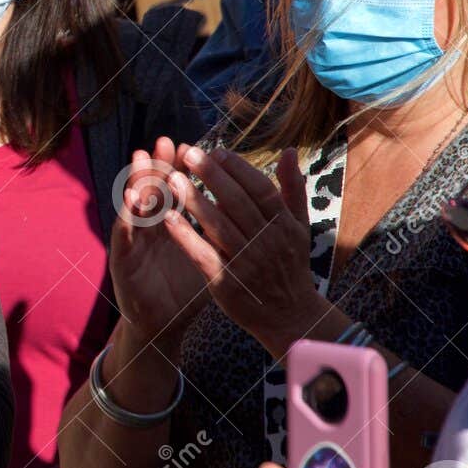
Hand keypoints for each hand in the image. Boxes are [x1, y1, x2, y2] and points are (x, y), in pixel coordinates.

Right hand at [108, 139, 211, 342]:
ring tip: (142, 160)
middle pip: (153, 190)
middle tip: (164, 143)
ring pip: (133, 207)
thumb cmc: (184, 289)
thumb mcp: (207, 255)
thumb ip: (218, 229)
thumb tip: (242, 203)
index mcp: (169, 225)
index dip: (181, 169)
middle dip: (158, 166)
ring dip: (136, 182)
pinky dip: (125, 217)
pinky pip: (123, 236)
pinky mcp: (121, 261)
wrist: (161, 324)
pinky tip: (130, 202)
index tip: (190, 147)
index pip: (175, 190)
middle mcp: (149, 228)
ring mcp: (133, 242)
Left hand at [165, 145, 321, 352]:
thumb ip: (293, 189)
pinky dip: (186, 236)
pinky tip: (168, 218)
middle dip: (212, 176)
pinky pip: (204, 255)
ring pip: (219, 227)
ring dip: (194, 201)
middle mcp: (268, 242)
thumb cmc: (290, 265)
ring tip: (171, 178)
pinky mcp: (227, 282)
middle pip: (237, 203)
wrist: (290, 317)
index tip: (217, 151)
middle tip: (188, 153)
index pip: (261, 190)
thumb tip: (288, 150)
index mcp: (284, 225)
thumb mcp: (299, 227)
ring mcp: (247, 263)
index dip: (239, 169)